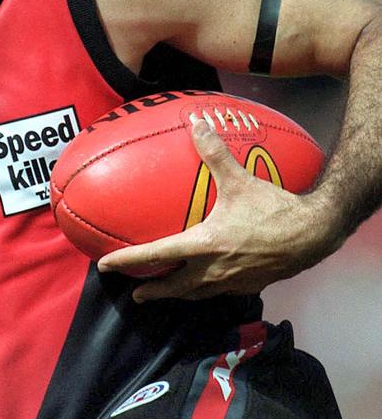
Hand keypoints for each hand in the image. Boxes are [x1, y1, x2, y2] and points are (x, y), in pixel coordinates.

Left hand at [97, 119, 332, 301]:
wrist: (313, 235)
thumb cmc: (274, 209)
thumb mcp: (240, 180)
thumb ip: (214, 153)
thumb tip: (196, 124)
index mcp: (204, 245)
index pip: (156, 256)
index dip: (128, 261)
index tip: (106, 266)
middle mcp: (213, 269)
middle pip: (173, 287)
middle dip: (152, 291)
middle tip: (135, 293)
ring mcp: (231, 281)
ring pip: (196, 293)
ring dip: (177, 294)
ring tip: (164, 293)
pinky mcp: (249, 285)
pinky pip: (218, 292)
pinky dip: (204, 291)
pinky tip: (205, 283)